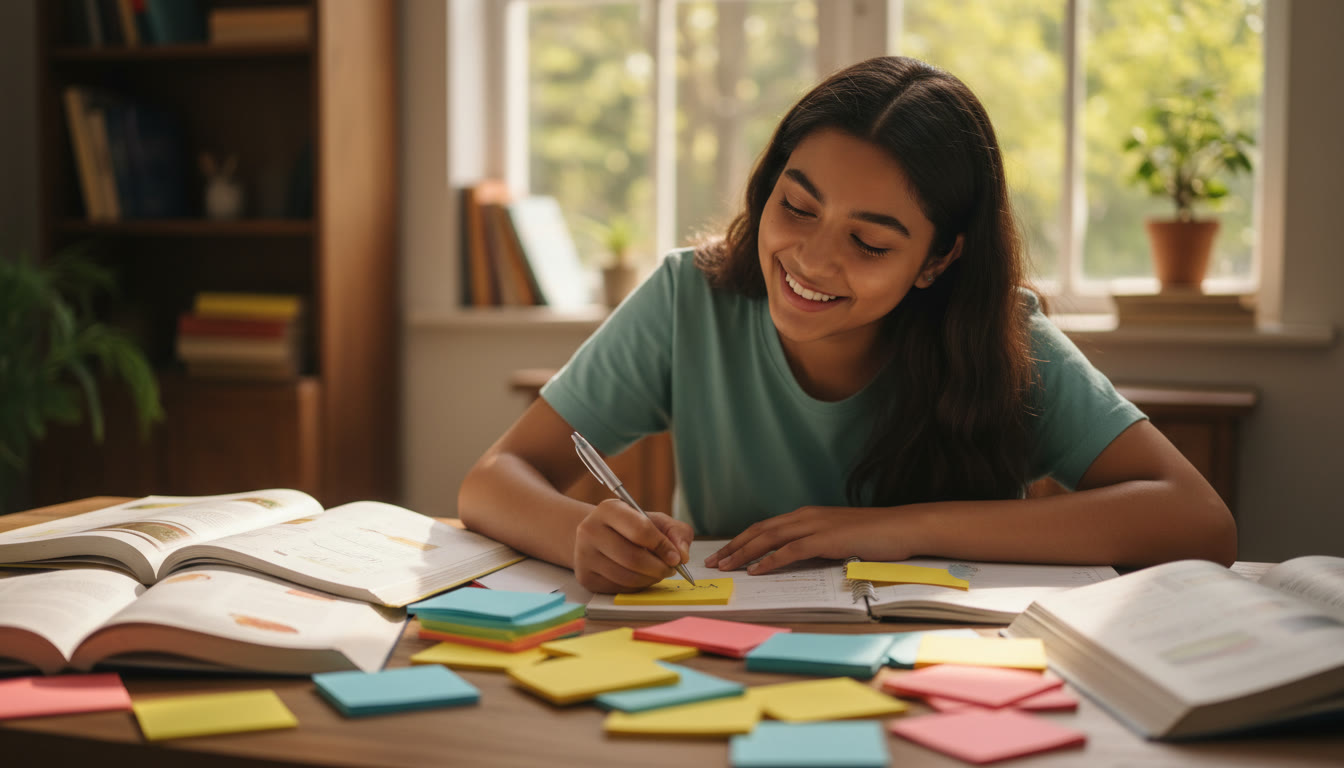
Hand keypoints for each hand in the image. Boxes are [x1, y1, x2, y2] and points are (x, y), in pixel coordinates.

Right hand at [573, 499, 693, 592]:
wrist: (597, 536)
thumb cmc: (630, 527)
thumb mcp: (655, 520)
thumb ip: (676, 532)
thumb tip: (682, 555)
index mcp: (609, 509)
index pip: (640, 530)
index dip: (663, 547)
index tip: (676, 558)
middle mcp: (590, 530)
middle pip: (632, 558)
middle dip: (658, 568)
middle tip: (670, 570)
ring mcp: (584, 555)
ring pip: (626, 577)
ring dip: (650, 580)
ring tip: (657, 573)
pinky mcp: (585, 576)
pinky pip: (618, 588)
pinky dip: (636, 587)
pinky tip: (641, 577)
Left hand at [704, 505, 920, 574]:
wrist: (903, 527)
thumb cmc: (875, 535)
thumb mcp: (838, 538)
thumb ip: (816, 544)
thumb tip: (796, 559)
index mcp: (807, 515)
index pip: (766, 526)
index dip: (742, 539)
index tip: (724, 553)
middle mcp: (806, 516)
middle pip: (760, 530)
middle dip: (733, 546)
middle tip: (713, 562)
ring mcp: (816, 526)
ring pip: (770, 538)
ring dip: (744, 553)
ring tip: (726, 567)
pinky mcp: (826, 539)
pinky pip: (791, 551)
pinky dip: (770, 560)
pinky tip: (756, 571)